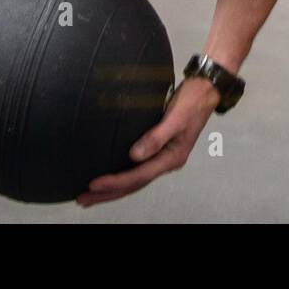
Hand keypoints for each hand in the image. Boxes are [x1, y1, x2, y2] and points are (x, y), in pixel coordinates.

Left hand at [76, 75, 219, 207]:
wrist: (205, 90)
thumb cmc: (191, 102)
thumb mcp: (175, 118)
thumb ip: (156, 137)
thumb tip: (134, 156)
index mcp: (171, 158)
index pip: (138, 176)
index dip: (115, 181)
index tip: (93, 184)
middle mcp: (166, 161)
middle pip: (134, 184)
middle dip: (108, 193)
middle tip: (82, 199)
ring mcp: (162, 156)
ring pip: (134, 178)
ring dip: (113, 188)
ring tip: (90, 195)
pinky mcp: (157, 148)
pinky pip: (137, 168)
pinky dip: (122, 174)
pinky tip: (110, 175)